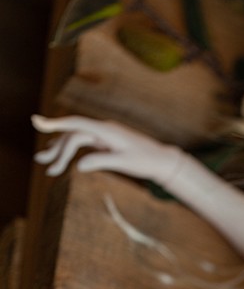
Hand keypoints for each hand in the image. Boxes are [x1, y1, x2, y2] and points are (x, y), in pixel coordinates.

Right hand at [32, 114, 182, 185]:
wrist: (161, 160)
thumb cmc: (145, 161)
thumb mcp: (123, 163)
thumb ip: (101, 161)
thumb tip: (79, 166)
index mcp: (106, 131)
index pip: (76, 124)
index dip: (55, 123)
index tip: (37, 122)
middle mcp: (102, 129)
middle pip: (73, 135)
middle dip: (56, 149)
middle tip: (42, 163)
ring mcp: (103, 135)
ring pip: (76, 139)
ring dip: (60, 150)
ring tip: (46, 163)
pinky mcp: (105, 142)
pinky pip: (84, 144)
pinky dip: (71, 150)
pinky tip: (61, 157)